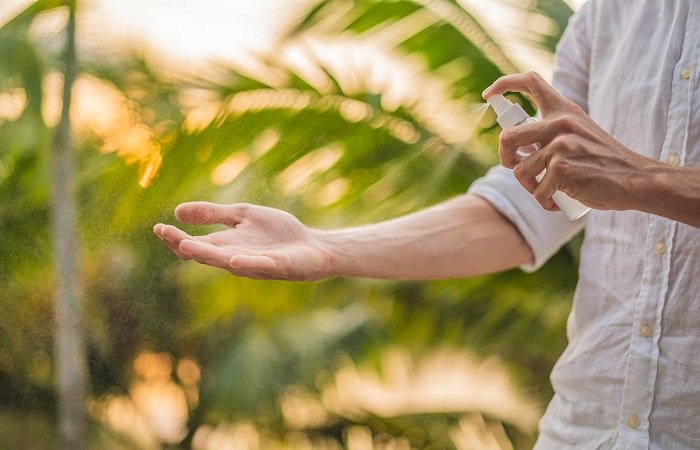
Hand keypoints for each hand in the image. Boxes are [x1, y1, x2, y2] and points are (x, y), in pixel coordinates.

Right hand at [153, 202, 332, 280]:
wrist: (313, 246)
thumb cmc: (278, 234)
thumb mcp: (242, 216)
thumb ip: (213, 214)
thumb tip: (177, 211)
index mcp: (227, 245)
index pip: (196, 243)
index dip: (176, 238)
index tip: (157, 227)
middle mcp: (236, 257)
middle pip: (207, 254)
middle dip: (186, 245)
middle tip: (168, 235)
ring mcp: (256, 264)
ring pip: (228, 261)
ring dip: (209, 255)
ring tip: (187, 247)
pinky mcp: (278, 265)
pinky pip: (260, 265)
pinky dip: (247, 263)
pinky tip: (235, 259)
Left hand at [482, 72, 655, 211]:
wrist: (636, 179)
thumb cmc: (604, 161)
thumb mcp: (580, 133)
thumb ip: (553, 132)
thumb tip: (517, 147)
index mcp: (564, 110)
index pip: (531, 82)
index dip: (504, 84)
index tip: (489, 94)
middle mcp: (560, 123)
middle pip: (508, 137)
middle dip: (505, 157)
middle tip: (515, 167)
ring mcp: (560, 146)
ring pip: (520, 171)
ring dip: (529, 187)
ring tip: (548, 191)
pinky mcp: (561, 169)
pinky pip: (536, 191)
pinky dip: (544, 202)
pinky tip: (559, 202)